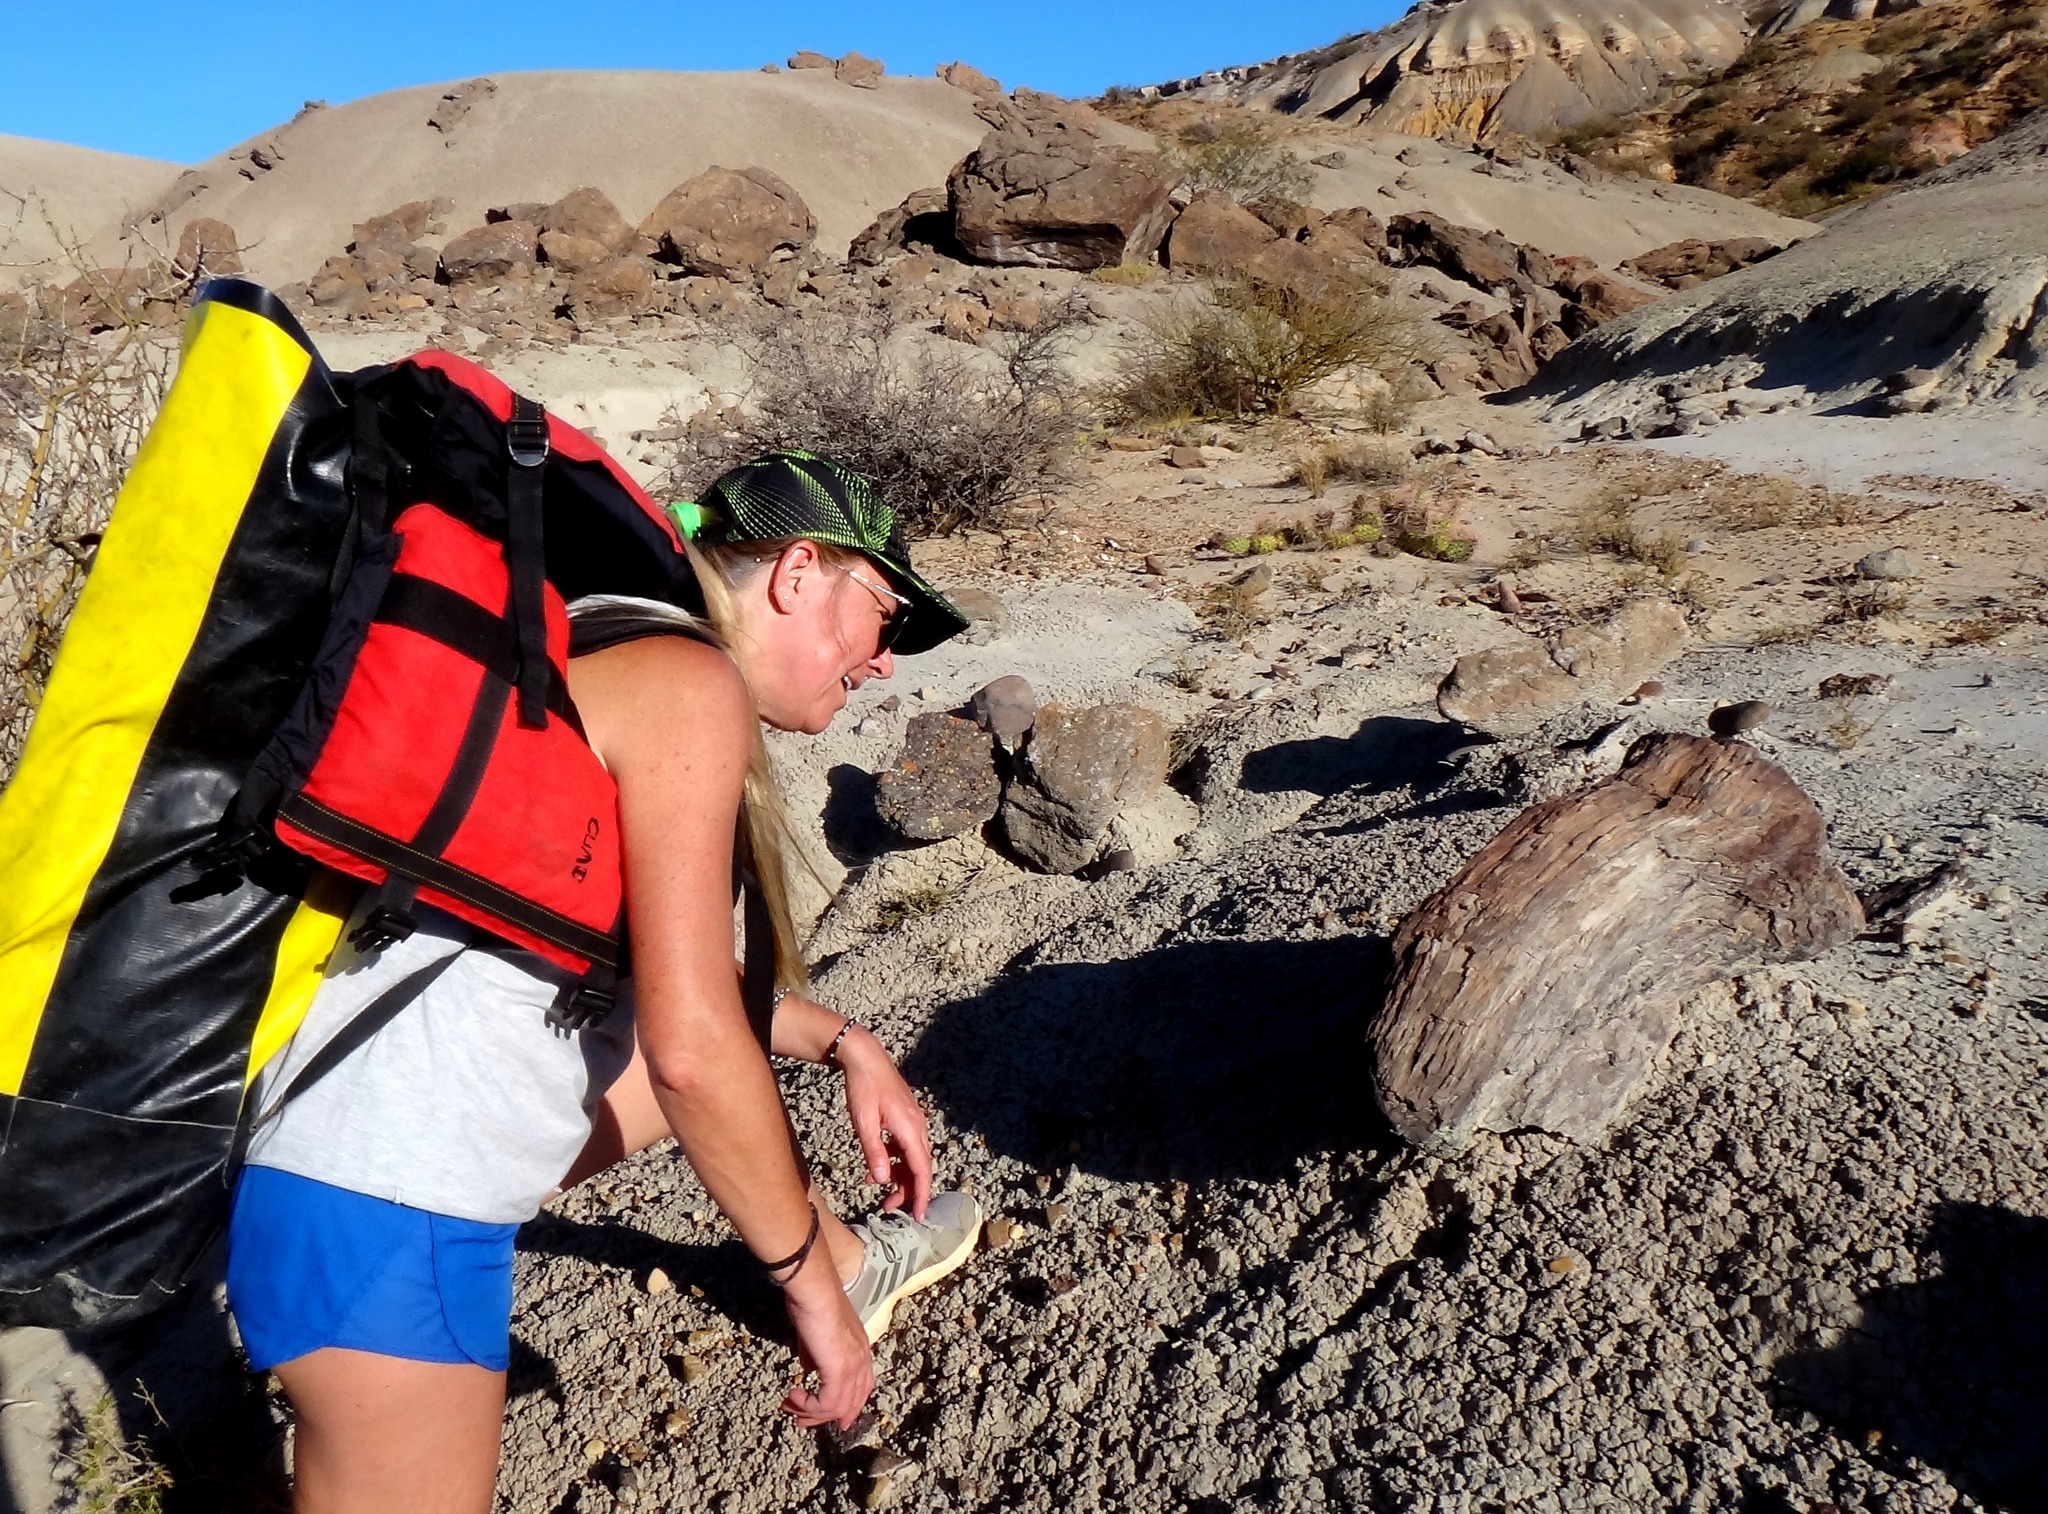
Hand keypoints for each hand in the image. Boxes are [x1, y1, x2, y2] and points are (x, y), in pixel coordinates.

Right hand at [779, 1260, 873, 1428]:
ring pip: (838, 1407)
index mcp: (860, 1350)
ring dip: (811, 1412)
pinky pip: (828, 1403)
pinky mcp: (840, 1371)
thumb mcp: (813, 1335)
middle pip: (852, 1403)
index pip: (861, 1388)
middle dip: (825, 1417)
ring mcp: (853, 1366)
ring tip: (791, 1406)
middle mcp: (862, 1360)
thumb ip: (814, 1354)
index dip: (847, 1407)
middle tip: (801, 1421)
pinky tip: (794, 1396)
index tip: (829, 1419)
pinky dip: (810, 1406)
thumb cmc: (812, 1303)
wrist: (814, 1291)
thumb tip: (809, 1370)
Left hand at [838, 1027, 932, 1218]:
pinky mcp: (906, 1118)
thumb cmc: (863, 1087)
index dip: (921, 1195)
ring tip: (875, 1186)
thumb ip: (874, 1152)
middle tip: (887, 1207)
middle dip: (906, 1190)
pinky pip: (905, 1146)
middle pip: (919, 1167)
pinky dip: (894, 1159)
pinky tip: (876, 1164)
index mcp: (910, 1129)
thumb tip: (883, 1180)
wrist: (865, 1057)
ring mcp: (913, 1121)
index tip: (918, 1216)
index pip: (922, 1170)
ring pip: (912, 1158)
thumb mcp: (864, 1123)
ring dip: (898, 1175)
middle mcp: (917, 1127)